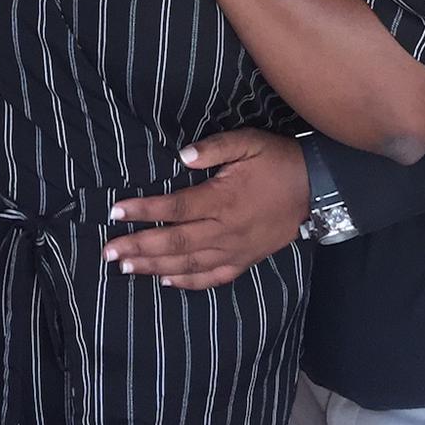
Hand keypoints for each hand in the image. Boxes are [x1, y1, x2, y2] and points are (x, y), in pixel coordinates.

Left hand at [103, 129, 308, 288]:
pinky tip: (167, 281)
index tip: (115, 212)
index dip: (144, 211)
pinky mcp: (245, 259)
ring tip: (126, 267)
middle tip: (108, 252)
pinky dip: (188, 282)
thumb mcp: (248, 143)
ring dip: (155, 267)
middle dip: (139, 247)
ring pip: (189, 263)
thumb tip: (184, 155)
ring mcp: (235, 249)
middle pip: (174, 242)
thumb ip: (215, 148)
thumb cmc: (277, 160)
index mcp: (222, 200)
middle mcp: (225, 229)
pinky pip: (213, 277)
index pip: (174, 208)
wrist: (315, 188)